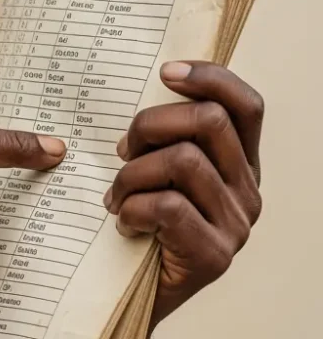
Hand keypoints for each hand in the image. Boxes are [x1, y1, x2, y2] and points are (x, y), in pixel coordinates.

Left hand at [104, 61, 263, 331]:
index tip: (165, 72)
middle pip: (209, 121)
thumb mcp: (154, 169)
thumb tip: (149, 90)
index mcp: (237, 163)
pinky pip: (168, 206)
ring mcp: (236, 224)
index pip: (244, 105)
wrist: (131, 293)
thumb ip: (164, 136)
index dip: (210, 78)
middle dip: (151, 124)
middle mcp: (247, 190)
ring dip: (132, 174)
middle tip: (121, 151)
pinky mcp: (215, 254)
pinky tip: (123, 223)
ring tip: (116, 196)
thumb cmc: (140, 223)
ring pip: (183, 161)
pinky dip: (133, 208)